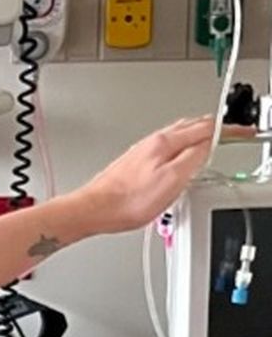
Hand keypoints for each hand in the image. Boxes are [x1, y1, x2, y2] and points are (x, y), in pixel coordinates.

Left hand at [75, 117, 255, 235]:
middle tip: (231, 133)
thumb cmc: (126, 201)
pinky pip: (165, 147)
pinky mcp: (134, 163)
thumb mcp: (172, 180)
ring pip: (177, 135)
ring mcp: (142, 152)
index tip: (243, 132)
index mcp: (164, 143)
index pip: (206, 128)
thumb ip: (194, 159)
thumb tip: (208, 145)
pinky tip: (180, 156)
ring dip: (198, 134)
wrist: (93, 210)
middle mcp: (152, 142)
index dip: (229, 130)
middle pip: (191, 126)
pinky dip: (181, 145)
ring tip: (211, 140)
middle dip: (215, 127)